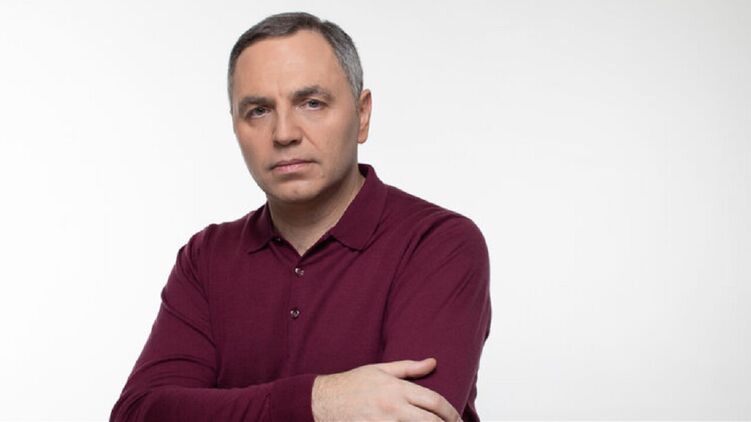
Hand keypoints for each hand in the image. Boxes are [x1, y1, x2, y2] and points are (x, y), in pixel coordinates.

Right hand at [311, 357, 460, 421]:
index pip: (434, 401)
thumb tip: (433, 362)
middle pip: (431, 421)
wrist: (323, 401)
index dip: (451, 412)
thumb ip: (409, 368)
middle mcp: (393, 408)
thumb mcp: (380, 370)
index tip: (458, 418)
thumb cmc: (352, 384)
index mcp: (397, 389)